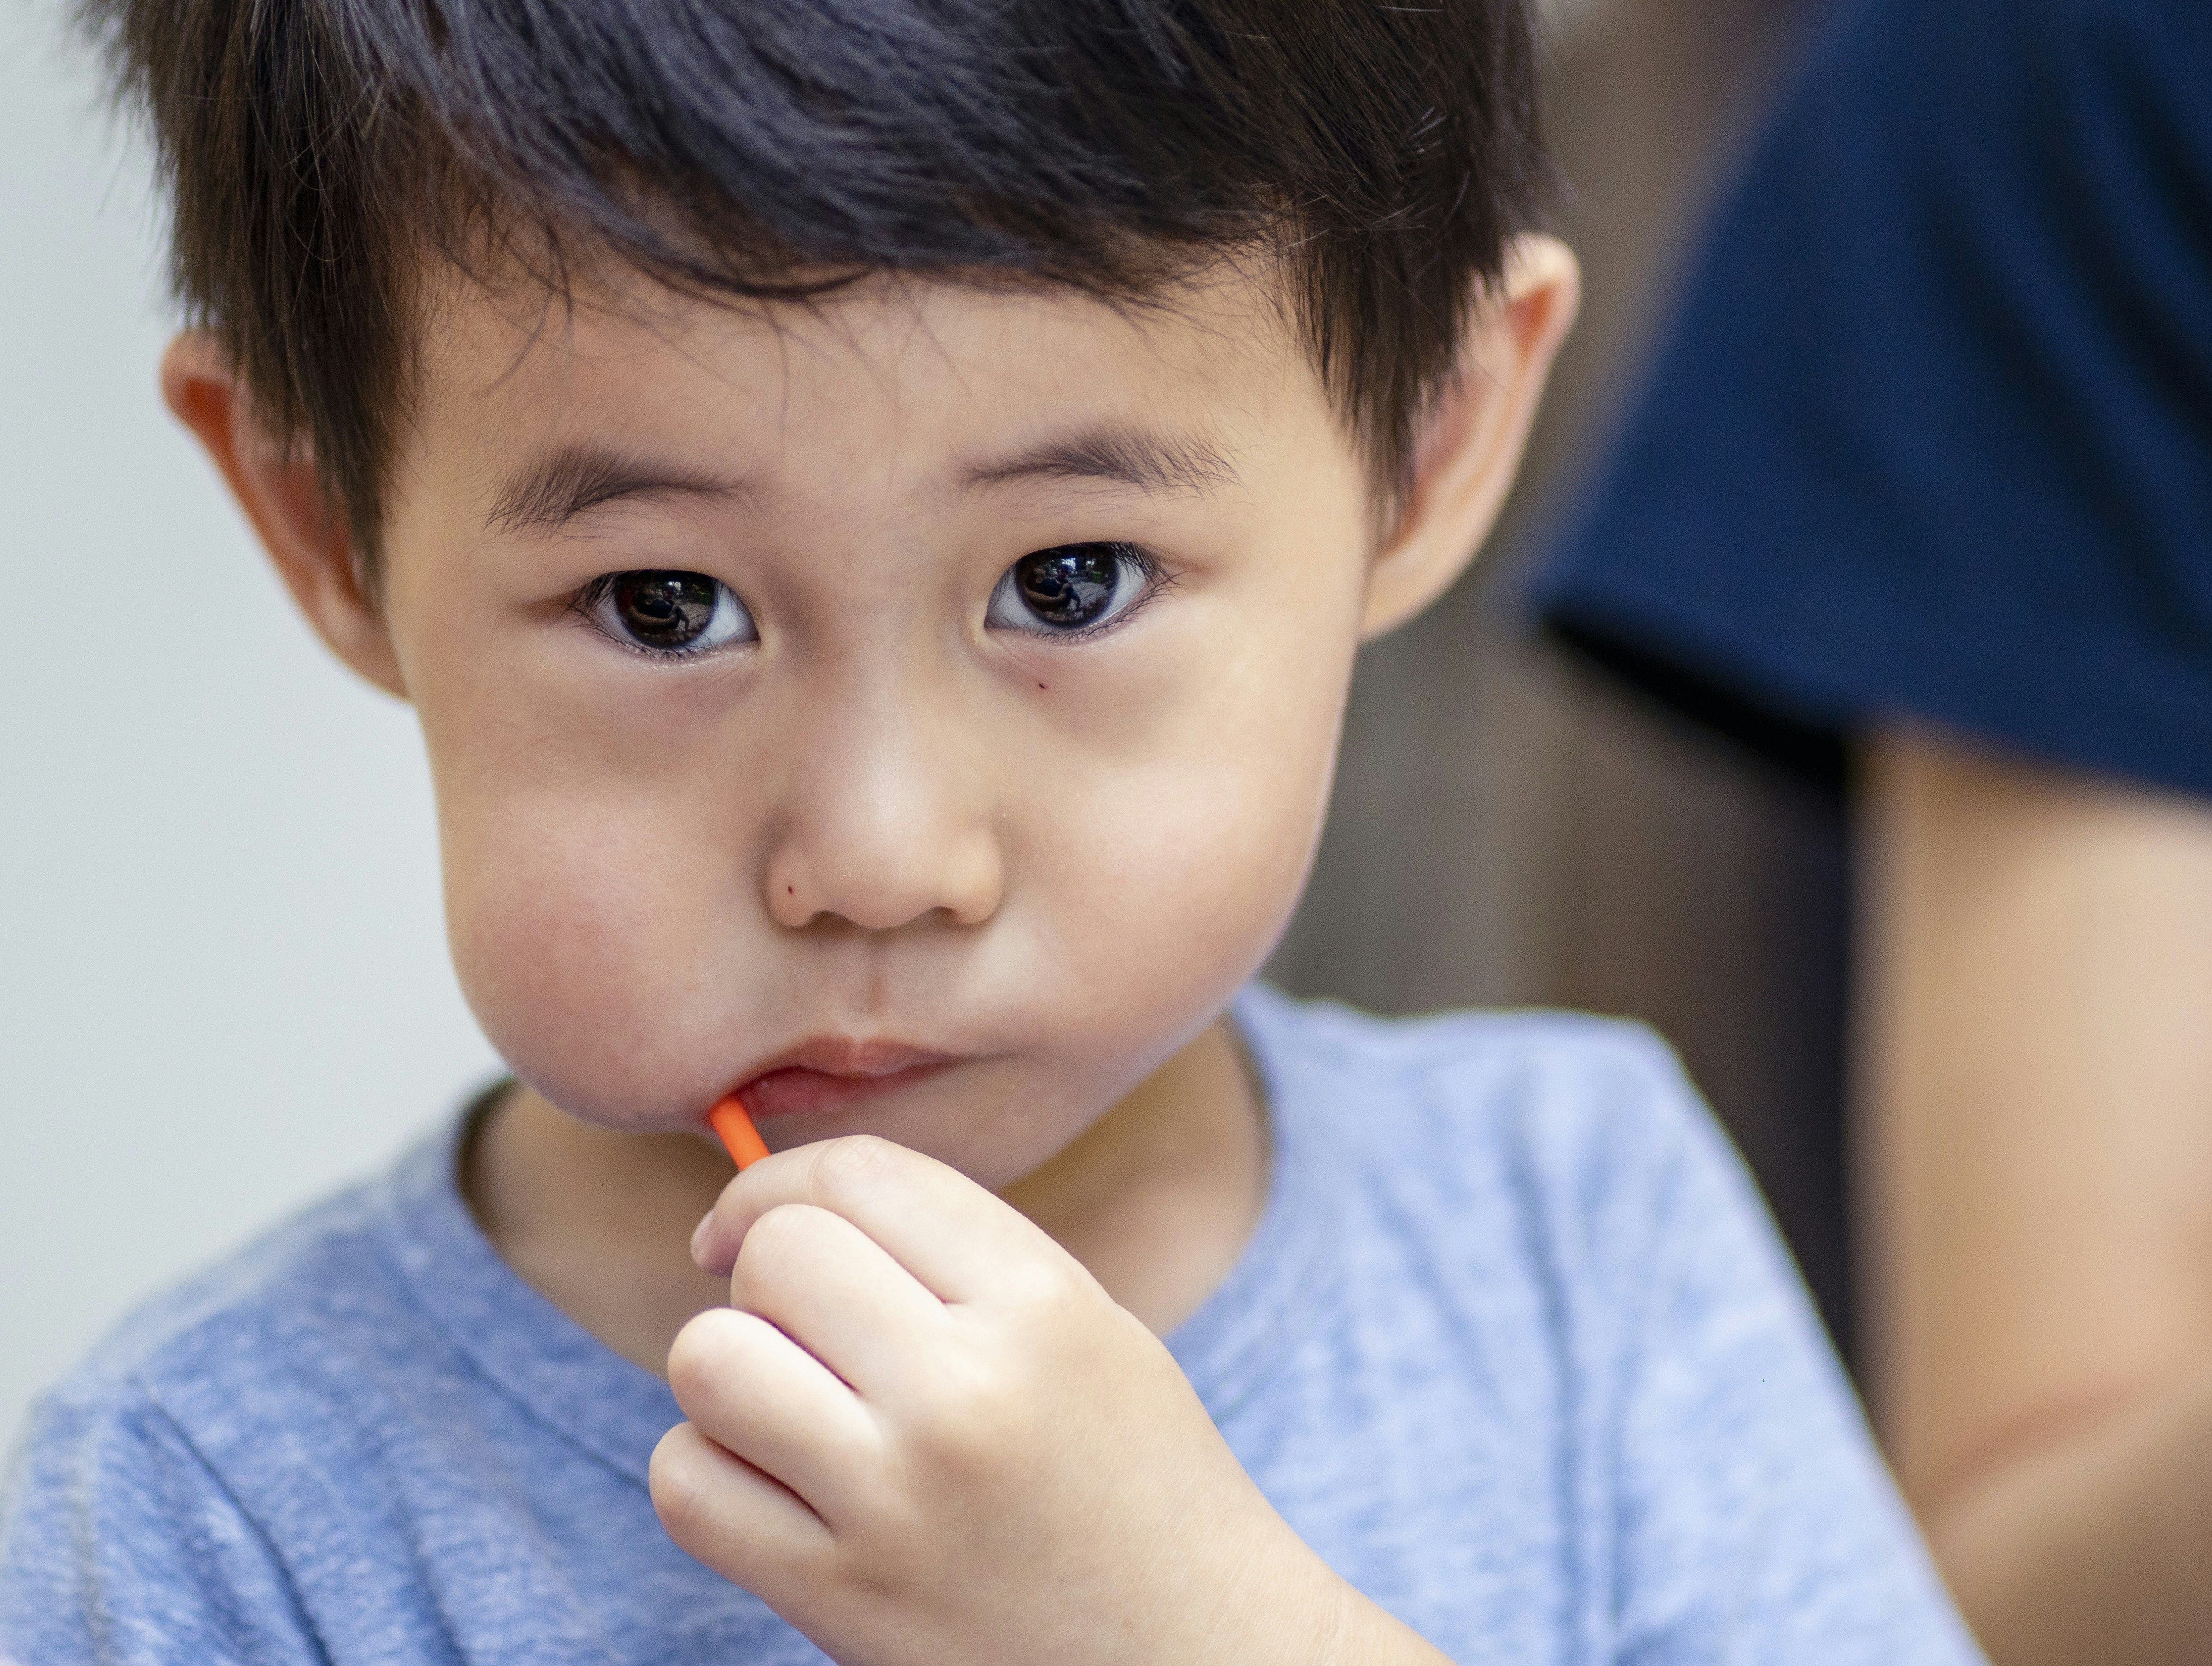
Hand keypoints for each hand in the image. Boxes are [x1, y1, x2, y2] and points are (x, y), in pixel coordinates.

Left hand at [651, 1135, 1443, 1664]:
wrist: (1191, 1649)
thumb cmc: (1126, 1470)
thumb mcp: (1082, 1321)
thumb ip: (947, 1246)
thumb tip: (766, 1206)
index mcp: (1041, 1304)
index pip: (857, 1174)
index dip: (777, 1180)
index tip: (757, 1221)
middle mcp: (965, 1393)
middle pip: (776, 1254)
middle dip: (760, 1275)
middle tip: (798, 1324)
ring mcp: (895, 1501)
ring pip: (708, 1359)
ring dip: (727, 1370)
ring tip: (786, 1402)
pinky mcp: (837, 1600)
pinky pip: (686, 1484)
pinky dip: (707, 1470)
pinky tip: (775, 1482)